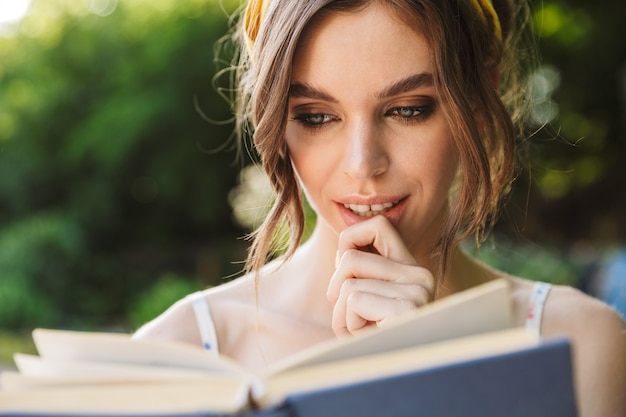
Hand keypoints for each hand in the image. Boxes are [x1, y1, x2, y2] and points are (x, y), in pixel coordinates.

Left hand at [327, 216, 434, 336]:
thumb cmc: (376, 343)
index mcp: (412, 271)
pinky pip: (351, 300)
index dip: (349, 239)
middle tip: (354, 317)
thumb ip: (361, 274)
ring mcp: (417, 290)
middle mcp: (420, 276)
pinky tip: (367, 337)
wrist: (397, 379)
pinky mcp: (407, 307)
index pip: (378, 225)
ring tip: (363, 331)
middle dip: (337, 290)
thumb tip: (343, 249)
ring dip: (341, 313)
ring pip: (347, 281)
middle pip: (350, 257)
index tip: (344, 267)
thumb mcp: (368, 303)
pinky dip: (346, 323)